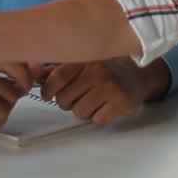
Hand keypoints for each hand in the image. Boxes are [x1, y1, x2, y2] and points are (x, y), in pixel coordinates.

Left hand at [39, 58, 168, 124]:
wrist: (142, 73)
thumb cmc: (110, 67)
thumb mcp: (83, 61)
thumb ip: (58, 68)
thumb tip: (35, 74)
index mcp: (86, 58)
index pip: (56, 78)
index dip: (48, 90)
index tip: (48, 93)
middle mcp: (98, 71)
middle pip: (64, 99)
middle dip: (67, 101)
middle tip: (78, 95)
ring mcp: (111, 87)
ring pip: (79, 112)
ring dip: (83, 109)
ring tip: (94, 99)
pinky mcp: (122, 103)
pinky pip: (97, 120)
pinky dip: (99, 116)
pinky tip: (106, 104)